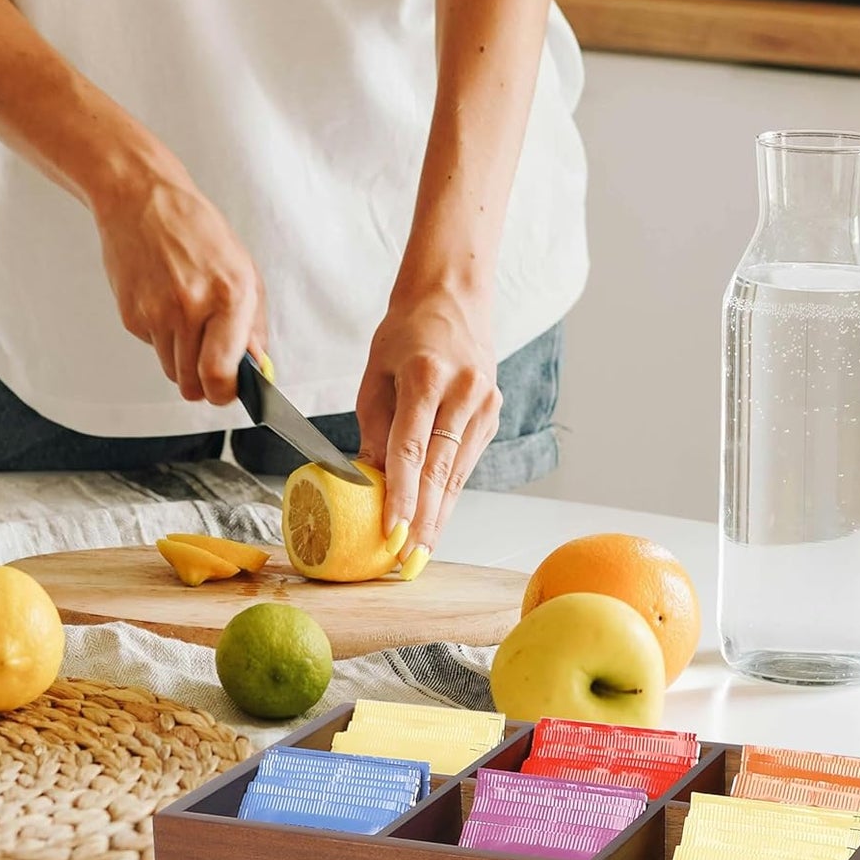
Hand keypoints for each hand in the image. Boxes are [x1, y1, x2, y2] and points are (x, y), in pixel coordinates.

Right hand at [89, 151, 266, 404]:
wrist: (141, 201)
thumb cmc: (197, 232)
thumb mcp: (243, 271)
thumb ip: (253, 326)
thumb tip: (257, 368)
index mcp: (228, 296)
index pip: (219, 374)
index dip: (224, 393)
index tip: (228, 391)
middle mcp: (189, 308)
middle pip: (192, 384)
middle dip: (204, 384)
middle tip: (212, 367)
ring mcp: (155, 314)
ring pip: (172, 371)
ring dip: (184, 361)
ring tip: (189, 323)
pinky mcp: (130, 316)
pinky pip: (153, 348)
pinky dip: (162, 338)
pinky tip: (165, 304)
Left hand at [356, 286, 502, 577]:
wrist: (452, 298)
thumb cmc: (404, 335)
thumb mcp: (375, 376)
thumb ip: (374, 429)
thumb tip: (367, 484)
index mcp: (426, 376)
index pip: (412, 449)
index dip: (402, 496)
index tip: (393, 533)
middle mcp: (463, 392)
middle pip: (441, 470)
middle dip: (424, 521)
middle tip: (408, 562)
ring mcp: (484, 404)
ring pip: (457, 473)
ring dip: (438, 516)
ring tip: (419, 554)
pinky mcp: (492, 415)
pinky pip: (465, 463)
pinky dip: (448, 494)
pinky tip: (435, 522)